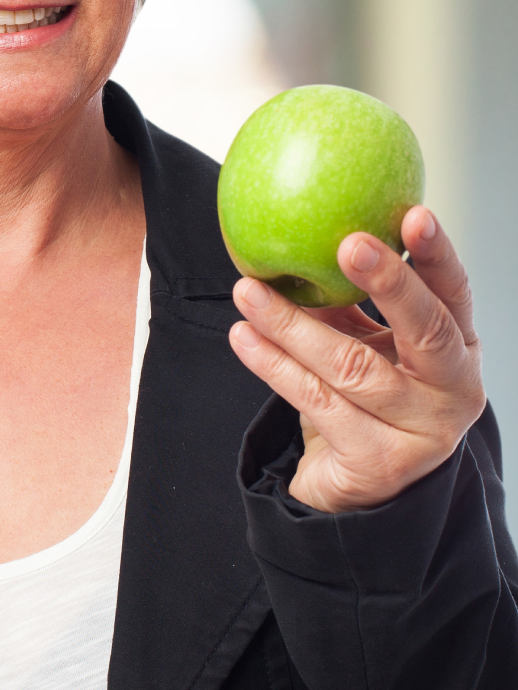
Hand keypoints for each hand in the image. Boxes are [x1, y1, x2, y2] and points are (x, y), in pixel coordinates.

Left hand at [228, 206, 484, 512]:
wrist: (358, 486)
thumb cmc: (362, 397)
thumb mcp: (363, 343)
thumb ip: (345, 299)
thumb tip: (298, 234)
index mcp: (457, 349)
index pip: (454, 295)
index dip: (437, 254)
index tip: (413, 214)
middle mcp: (453, 391)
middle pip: (426, 330)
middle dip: (389, 282)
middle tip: (346, 243)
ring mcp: (420, 433)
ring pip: (352, 367)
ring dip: (292, 324)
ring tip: (247, 291)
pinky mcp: (377, 462)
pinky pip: (315, 401)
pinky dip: (273, 365)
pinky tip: (243, 337)